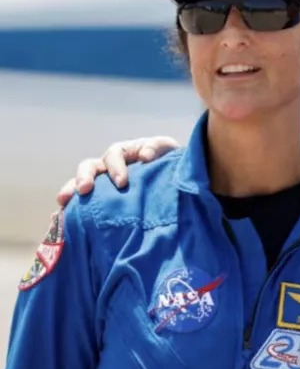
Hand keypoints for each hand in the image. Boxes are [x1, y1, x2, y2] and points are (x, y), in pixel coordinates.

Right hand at [56, 136, 180, 207]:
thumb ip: (156, 147)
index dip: (116, 168)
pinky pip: (80, 204)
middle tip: (84, 190)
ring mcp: (100, 183)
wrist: (172, 179)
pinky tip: (59, 221)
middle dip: (84, 177)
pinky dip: (68, 210)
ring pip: (79, 184)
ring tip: (63, 203)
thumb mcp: (166, 149)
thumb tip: (144, 157)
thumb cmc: (167, 160)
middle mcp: (106, 166)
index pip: (114, 156)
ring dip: (70, 192)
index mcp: (122, 153)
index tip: (122, 183)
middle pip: (89, 167)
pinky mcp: (99, 201)